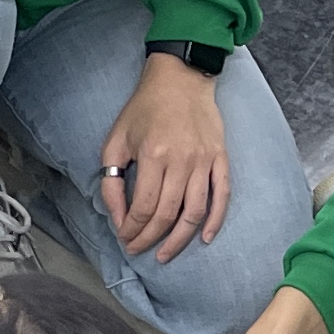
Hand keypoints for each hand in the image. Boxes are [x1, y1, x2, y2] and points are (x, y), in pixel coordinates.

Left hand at [103, 55, 229, 262]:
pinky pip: (221, 197)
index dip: (132, 229)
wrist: (181, 79)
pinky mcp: (220, 159)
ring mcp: (204, 161)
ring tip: (165, 254)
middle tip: (138, 249)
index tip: (124, 237)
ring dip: (179, 240)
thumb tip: (119, 216)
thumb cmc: (144, 108)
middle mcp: (181, 161)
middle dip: (149, 239)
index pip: (143, 207)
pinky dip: (215, 221)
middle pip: (166, 215)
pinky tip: (204, 239)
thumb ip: (111, 181)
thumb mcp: (116, 140)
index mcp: (153, 155)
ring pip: (194, 213)